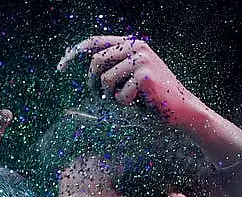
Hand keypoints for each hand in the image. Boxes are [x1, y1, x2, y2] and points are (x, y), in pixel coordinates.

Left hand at [57, 35, 198, 124]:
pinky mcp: (144, 75)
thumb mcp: (131, 77)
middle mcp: (136, 47)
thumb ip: (114, 67)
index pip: (95, 42)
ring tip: (126, 99)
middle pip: (96, 61)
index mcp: (131, 44)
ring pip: (105, 79)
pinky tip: (140, 103)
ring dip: (110, 96)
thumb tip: (86, 70)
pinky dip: (124, 104)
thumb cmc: (153, 97)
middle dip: (92, 83)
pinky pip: (118, 94)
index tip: (60, 67)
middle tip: (99, 96)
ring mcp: (141, 59)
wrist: (181, 109)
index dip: (75, 53)